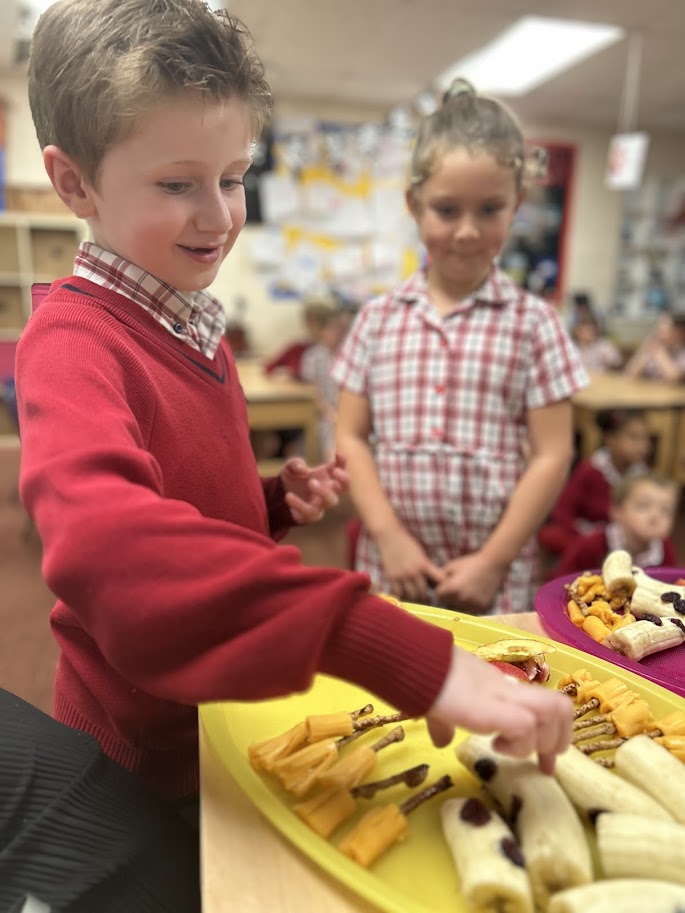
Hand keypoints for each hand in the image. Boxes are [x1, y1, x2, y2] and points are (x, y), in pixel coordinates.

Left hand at [280, 453, 349, 523]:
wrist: (282, 496)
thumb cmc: (294, 478)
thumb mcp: (290, 467)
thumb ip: (294, 464)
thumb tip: (301, 467)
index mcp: (328, 476)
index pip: (341, 468)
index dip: (343, 461)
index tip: (337, 453)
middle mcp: (329, 490)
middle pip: (344, 487)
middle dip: (342, 479)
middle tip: (334, 471)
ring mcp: (322, 504)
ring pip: (331, 501)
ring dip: (324, 491)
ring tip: (310, 482)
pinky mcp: (311, 515)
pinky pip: (310, 513)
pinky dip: (300, 505)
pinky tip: (289, 497)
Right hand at [375, 526, 444, 602]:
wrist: (389, 536)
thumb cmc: (407, 543)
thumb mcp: (421, 554)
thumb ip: (426, 566)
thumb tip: (432, 579)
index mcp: (424, 564)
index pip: (439, 580)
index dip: (442, 586)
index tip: (441, 590)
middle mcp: (414, 572)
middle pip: (423, 592)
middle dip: (426, 597)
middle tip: (426, 599)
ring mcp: (402, 576)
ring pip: (411, 595)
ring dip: (414, 598)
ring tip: (415, 598)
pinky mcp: (392, 578)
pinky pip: (398, 593)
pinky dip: (401, 595)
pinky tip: (403, 594)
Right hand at [426, 646, 572, 773]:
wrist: (415, 665)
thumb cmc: (426, 681)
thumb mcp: (441, 708)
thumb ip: (445, 724)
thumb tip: (441, 741)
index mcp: (502, 690)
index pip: (548, 707)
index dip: (555, 736)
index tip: (545, 765)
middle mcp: (510, 691)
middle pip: (561, 707)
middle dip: (559, 742)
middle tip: (542, 766)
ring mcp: (503, 697)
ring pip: (553, 713)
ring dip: (541, 742)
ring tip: (514, 751)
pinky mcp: (492, 708)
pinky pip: (524, 726)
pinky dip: (518, 744)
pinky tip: (496, 747)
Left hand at [435, 552, 504, 613]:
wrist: (492, 564)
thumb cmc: (470, 563)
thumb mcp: (451, 566)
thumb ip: (440, 577)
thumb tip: (432, 586)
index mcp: (453, 588)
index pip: (439, 595)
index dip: (441, 588)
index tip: (445, 584)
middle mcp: (462, 599)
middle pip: (447, 603)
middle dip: (448, 596)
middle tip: (456, 587)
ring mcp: (472, 604)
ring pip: (458, 608)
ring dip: (458, 603)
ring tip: (464, 591)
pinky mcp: (481, 607)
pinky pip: (469, 610)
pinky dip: (469, 605)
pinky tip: (472, 595)